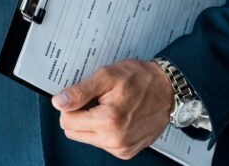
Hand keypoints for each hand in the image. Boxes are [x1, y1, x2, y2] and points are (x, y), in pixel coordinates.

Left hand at [51, 59, 173, 159]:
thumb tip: (59, 102)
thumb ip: (80, 91)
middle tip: (98, 100)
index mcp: (108, 121)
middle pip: (73, 132)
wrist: (169, 90)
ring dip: (92, 122)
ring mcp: (121, 147)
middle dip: (80, 115)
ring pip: (86, 138)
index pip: (66, 120)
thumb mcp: (107, 76)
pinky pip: (101, 143)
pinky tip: (117, 117)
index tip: (84, 96)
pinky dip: (104, 130)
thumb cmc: (142, 80)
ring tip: (110, 107)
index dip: (72, 105)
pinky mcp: (126, 151)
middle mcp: (114, 139)